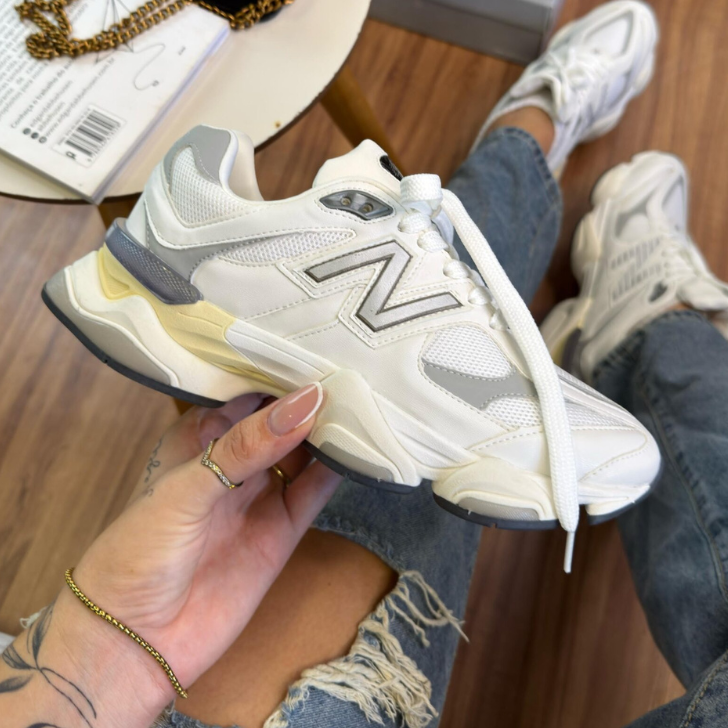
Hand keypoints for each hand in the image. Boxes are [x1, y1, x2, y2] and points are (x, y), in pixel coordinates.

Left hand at [54, 383, 340, 708]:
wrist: (134, 641)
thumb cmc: (138, 551)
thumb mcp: (187, 486)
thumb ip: (247, 445)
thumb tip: (306, 401)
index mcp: (197, 438)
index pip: (244, 394)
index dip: (276, 372)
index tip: (315, 345)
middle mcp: (231, 462)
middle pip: (279, 420)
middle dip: (309, 398)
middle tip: (350, 366)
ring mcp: (258, 496)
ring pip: (303, 452)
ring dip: (328, 431)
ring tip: (362, 399)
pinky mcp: (281, 530)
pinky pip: (314, 491)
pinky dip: (337, 470)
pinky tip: (359, 447)